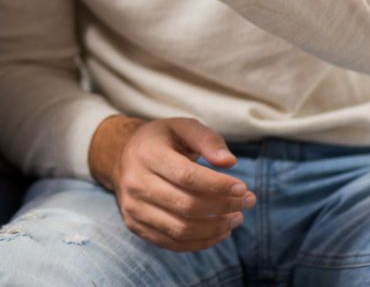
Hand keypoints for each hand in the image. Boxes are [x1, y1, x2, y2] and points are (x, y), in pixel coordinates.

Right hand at [90, 115, 254, 251]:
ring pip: (181, 229)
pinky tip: (220, 231)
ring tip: (236, 218)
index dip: (218, 186)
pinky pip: (173, 243)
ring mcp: (133, 207)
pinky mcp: (135, 225)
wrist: (122, 156)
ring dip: (216, 228)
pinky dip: (202, 242)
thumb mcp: (183, 127)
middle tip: (247, 202)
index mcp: (146, 154)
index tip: (243, 188)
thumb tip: (229, 162)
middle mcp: (134, 182)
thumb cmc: (161, 141)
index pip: (186, 176)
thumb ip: (207, 140)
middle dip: (224, 207)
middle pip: (186, 206)